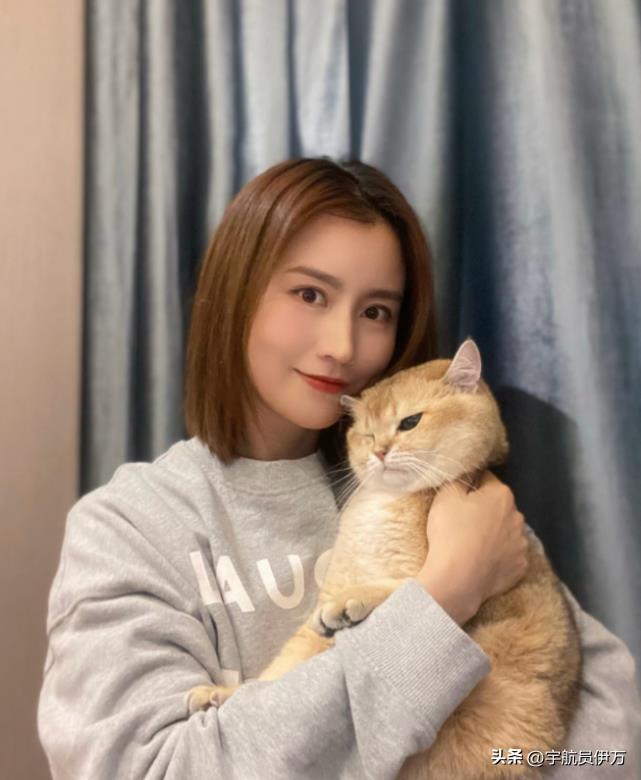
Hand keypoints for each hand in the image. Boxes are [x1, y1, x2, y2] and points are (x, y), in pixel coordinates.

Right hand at [417, 471, 528, 622]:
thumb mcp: (445, 496)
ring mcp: (521, 544)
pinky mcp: (520, 567)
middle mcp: (518, 516)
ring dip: (494, 534)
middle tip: (462, 523)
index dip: (470, 487)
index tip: (458, 500)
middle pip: (498, 506)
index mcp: (502, 495)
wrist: (457, 579)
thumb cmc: (450, 533)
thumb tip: (468, 472)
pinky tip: (482, 561)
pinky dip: (498, 556)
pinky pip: (509, 556)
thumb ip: (459, 478)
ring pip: (506, 531)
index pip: (486, 480)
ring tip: (472, 545)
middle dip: (484, 510)